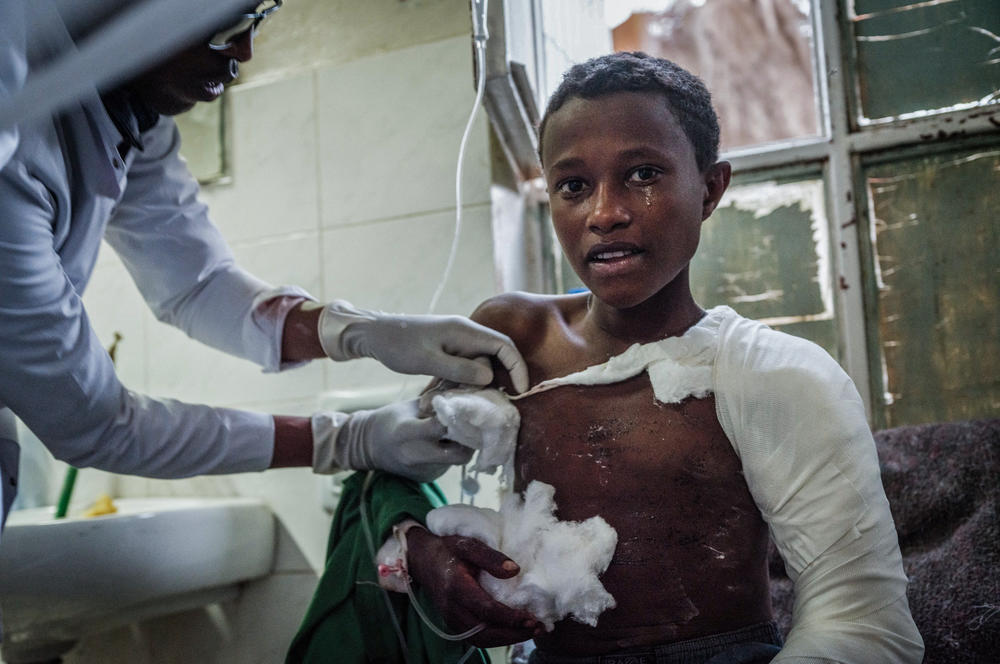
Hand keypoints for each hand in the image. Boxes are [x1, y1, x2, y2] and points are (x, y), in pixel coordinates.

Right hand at [311, 399, 472, 481]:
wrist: (369, 446)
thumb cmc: (391, 419)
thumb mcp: (411, 404)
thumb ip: (438, 401)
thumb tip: (467, 387)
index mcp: (407, 432)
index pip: (443, 426)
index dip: (459, 416)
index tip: (467, 407)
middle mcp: (415, 456)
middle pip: (459, 453)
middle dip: (470, 438)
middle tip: (472, 423)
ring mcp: (422, 471)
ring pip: (457, 460)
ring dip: (464, 445)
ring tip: (461, 430)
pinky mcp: (427, 478)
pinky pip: (449, 465)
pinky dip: (453, 452)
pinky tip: (448, 442)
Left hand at [317, 300, 528, 392]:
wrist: (374, 334)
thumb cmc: (398, 344)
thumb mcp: (428, 360)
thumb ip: (459, 369)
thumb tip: (489, 376)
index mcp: (465, 331)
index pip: (504, 346)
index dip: (517, 367)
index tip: (521, 390)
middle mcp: (465, 334)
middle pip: (493, 358)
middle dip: (489, 381)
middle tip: (473, 400)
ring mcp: (457, 341)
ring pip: (477, 365)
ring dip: (469, 384)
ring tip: (449, 398)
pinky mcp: (448, 349)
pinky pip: (463, 367)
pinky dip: (458, 381)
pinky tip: (440, 394)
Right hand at [405, 527, 543, 647]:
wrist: (421, 559)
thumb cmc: (448, 548)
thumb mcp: (468, 544)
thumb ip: (491, 556)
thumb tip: (516, 570)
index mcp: (456, 586)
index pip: (485, 609)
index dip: (510, 617)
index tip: (532, 617)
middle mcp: (451, 607)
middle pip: (484, 631)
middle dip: (513, 634)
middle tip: (538, 628)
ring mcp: (451, 618)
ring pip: (480, 639)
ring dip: (507, 639)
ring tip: (531, 632)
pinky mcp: (453, 623)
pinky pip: (475, 637)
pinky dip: (496, 639)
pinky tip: (513, 632)